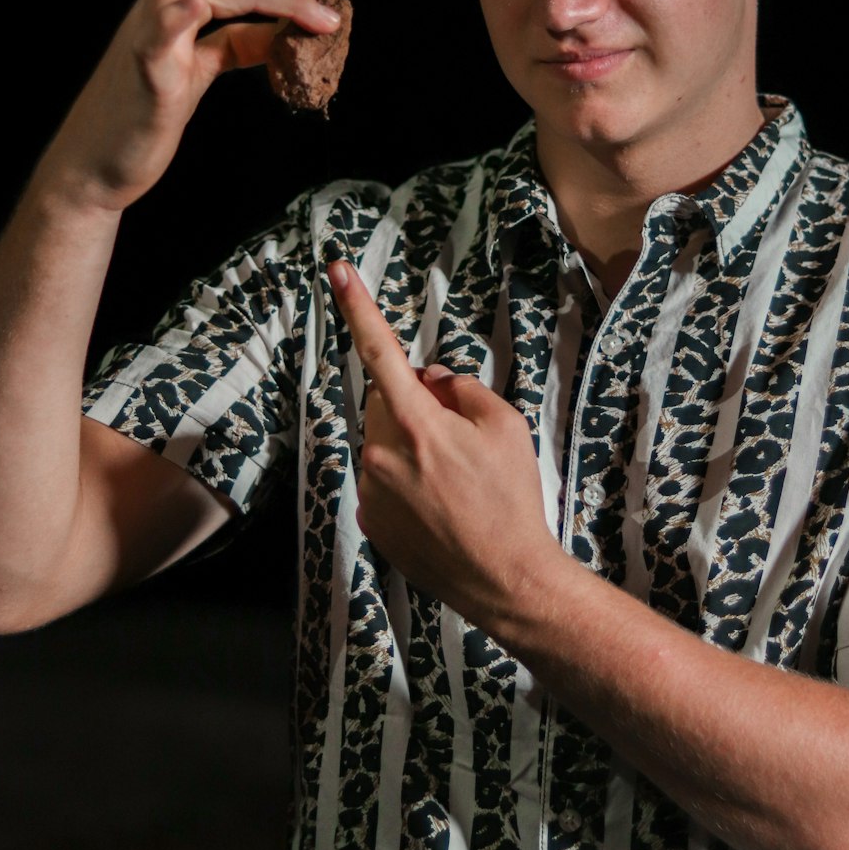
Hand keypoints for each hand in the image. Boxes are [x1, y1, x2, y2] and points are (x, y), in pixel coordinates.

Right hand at [38, 0, 339, 212]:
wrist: (96, 167)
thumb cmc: (144, 114)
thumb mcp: (200, 70)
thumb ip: (238, 45)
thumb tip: (283, 31)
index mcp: (177, 6)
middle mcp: (160, 10)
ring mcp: (149, 40)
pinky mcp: (145, 78)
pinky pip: (156, 42)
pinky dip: (175, 20)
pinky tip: (194, 5)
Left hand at [328, 259, 560, 622]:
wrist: (506, 579)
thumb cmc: (512, 499)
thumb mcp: (506, 426)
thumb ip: (461, 389)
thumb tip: (430, 379)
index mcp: (417, 425)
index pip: (381, 353)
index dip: (358, 308)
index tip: (336, 270)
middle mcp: (382, 455)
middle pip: (383, 402)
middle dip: (411, 403)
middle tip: (457, 434)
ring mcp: (372, 492)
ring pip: (383, 443)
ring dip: (409, 446)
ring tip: (454, 482)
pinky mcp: (372, 523)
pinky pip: (382, 482)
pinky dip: (405, 482)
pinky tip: (440, 507)